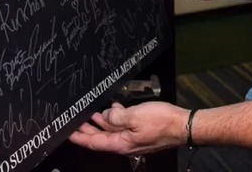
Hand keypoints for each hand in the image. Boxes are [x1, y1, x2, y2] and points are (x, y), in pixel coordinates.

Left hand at [69, 101, 188, 155]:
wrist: (183, 125)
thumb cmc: (162, 122)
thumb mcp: (135, 116)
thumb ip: (116, 116)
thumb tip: (105, 115)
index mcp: (121, 143)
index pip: (94, 142)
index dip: (80, 137)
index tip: (68, 132)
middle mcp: (125, 144)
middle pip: (101, 137)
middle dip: (87, 130)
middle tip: (75, 122)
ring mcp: (133, 138)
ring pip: (112, 130)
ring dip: (101, 122)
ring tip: (90, 113)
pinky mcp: (141, 131)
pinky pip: (123, 125)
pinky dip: (116, 117)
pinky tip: (115, 108)